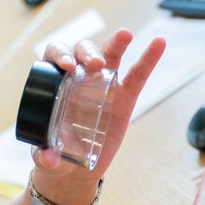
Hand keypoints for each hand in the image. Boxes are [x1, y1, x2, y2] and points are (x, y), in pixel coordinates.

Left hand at [31, 29, 164, 202]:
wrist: (75, 168)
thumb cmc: (55, 153)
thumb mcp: (48, 156)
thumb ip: (45, 156)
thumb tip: (47, 158)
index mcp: (55, 85)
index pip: (54, 58)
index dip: (59, 54)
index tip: (67, 65)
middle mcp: (79, 79)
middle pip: (81, 51)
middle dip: (87, 51)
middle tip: (94, 63)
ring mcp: (103, 85)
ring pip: (109, 55)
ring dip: (115, 43)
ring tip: (124, 36)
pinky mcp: (124, 97)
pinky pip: (138, 74)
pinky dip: (149, 58)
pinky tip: (158, 43)